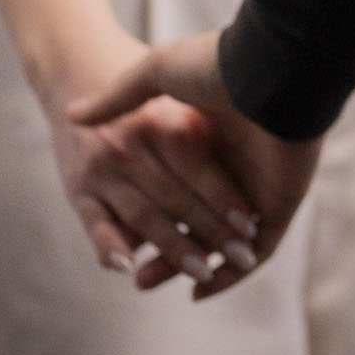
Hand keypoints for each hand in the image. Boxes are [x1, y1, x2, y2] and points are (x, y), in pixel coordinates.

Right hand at [61, 33, 323, 299]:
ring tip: (146, 284)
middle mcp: (228, 166)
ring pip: (218, 241)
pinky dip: (231, 275)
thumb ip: (119, 97)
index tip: (117, 242)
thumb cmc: (214, 64)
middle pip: (189, 222)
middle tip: (135, 278)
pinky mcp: (279, 204)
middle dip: (163, 251)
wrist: (276, 65)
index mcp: (201, 138)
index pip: (168, 190)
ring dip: (184, 264)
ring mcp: (255, 187)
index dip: (141, 219)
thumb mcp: (157, 71)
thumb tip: (74, 114)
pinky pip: (259, 251)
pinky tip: (202, 290)